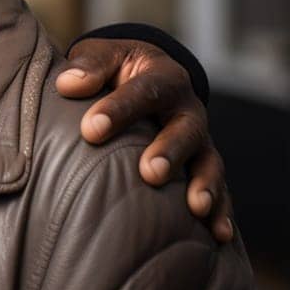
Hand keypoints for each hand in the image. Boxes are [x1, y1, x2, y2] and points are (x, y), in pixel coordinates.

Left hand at [56, 38, 233, 242]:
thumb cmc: (115, 69)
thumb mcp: (102, 56)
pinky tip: (218, 234)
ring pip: (209, 161)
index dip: (119, 109)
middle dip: (170, 151)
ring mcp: (199, 141)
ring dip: (204, 184)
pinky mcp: (202, 166)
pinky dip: (221, 211)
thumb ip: (89, 67)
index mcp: (162, 76)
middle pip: (186, 129)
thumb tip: (68, 85)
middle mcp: (187, 109)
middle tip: (150, 172)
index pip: (144, 90)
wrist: (145, 75)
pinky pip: (219, 189)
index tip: (90, 130)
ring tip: (196, 207)